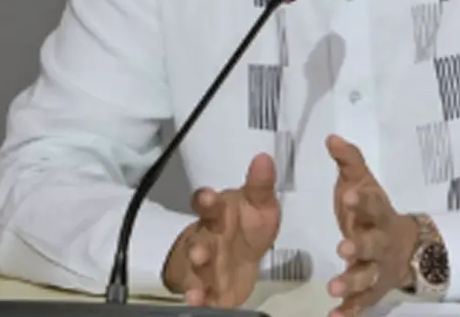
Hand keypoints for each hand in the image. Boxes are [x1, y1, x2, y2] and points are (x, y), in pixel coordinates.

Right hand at [162, 153, 280, 306]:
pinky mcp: (207, 286)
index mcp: (218, 213)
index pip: (205, 203)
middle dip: (197, 247)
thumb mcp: (260, 203)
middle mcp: (206, 237)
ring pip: (194, 269)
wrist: (242, 256)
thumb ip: (261, 185)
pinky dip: (197, 297)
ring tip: (197, 286)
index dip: (205, 200)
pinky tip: (197, 300)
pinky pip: (199, 292)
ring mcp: (203, 263)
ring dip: (195, 276)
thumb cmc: (248, 224)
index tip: (210, 198)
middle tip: (200, 252)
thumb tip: (264, 158)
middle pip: (197, 240)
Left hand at [325, 135, 419, 316]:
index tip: (349, 196)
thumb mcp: (361, 183)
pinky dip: (350, 311)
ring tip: (333, 287)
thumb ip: (348, 162)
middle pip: (374, 245)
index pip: (373, 204)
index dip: (362, 201)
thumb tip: (331, 138)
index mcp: (379, 213)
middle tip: (343, 247)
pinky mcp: (372, 291)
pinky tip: (334, 316)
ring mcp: (378, 269)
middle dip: (361, 246)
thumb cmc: (372, 211)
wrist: (403, 245)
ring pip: (368, 277)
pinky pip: (362, 303)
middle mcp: (381, 242)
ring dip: (352, 282)